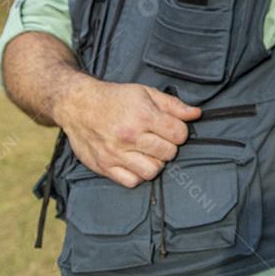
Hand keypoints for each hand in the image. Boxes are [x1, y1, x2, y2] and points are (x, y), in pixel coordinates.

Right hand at [53, 75, 201, 187]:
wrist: (78, 104)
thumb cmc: (114, 97)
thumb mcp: (145, 92)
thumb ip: (172, 105)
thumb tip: (196, 114)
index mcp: (143, 115)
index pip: (179, 134)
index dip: (180, 131)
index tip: (171, 128)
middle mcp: (130, 136)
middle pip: (168, 153)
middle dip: (168, 146)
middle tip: (159, 139)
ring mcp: (116, 154)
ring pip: (152, 171)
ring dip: (155, 162)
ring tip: (148, 151)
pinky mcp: (104, 167)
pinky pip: (132, 182)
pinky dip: (137, 174)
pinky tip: (135, 161)